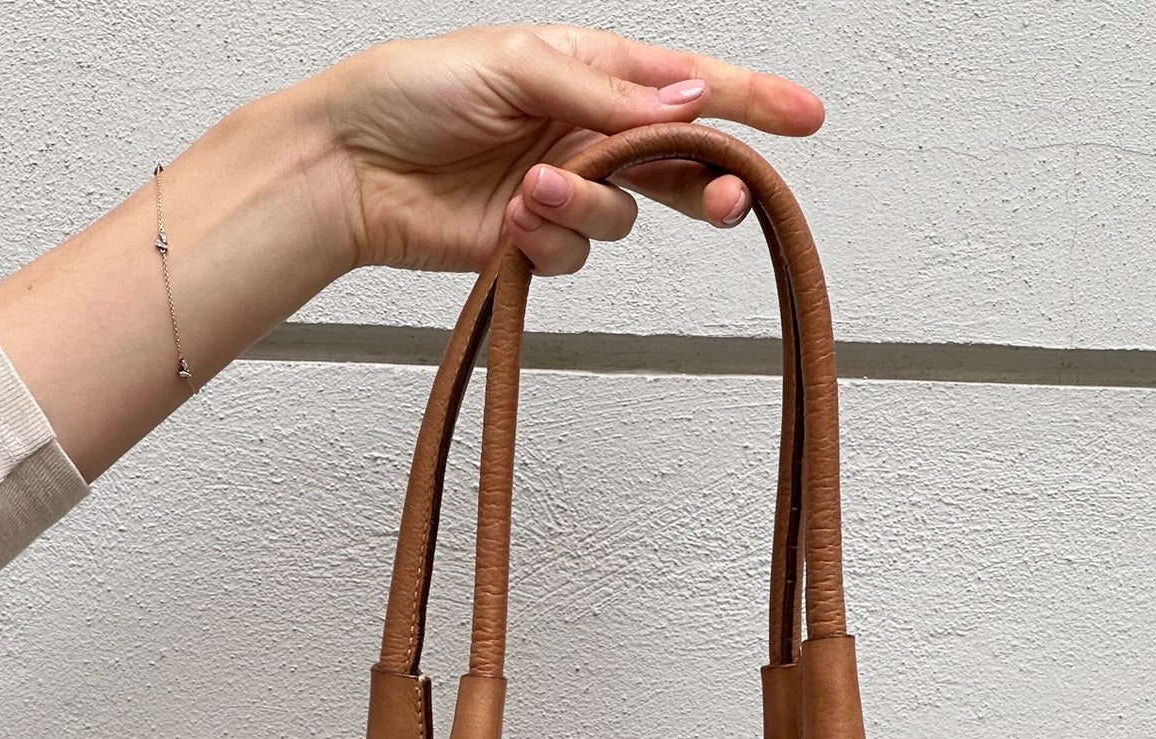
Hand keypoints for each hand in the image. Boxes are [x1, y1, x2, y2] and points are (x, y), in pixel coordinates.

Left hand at [307, 24, 824, 275]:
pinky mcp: (535, 243)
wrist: (350, 165)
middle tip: (723, 199)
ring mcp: (564, 192)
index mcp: (590, 72)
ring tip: (531, 191)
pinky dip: (547, 240)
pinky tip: (509, 220)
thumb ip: (605, 93)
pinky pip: (574, 255)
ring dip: (585, 208)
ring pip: (624, 217)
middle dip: (703, 183)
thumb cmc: (415, 92)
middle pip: (677, 164)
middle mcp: (586, 133)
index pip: (687, 86)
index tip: (805, 116)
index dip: (750, 100)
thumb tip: (684, 98)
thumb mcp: (517, 65)